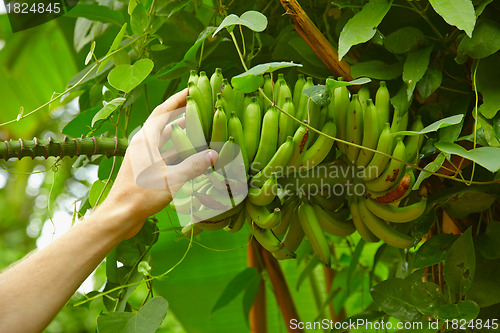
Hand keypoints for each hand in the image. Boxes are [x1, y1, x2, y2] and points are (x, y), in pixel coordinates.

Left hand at [98, 89, 217, 238]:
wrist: (120, 215)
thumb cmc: (142, 195)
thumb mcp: (172, 179)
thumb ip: (194, 165)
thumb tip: (214, 155)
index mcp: (145, 140)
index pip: (163, 112)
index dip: (178, 99)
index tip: (192, 90)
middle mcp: (142, 145)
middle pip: (164, 123)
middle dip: (182, 114)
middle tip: (200, 107)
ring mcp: (142, 157)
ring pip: (164, 140)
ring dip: (181, 133)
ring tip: (199, 127)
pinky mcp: (144, 170)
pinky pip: (163, 154)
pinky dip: (177, 151)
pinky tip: (191, 154)